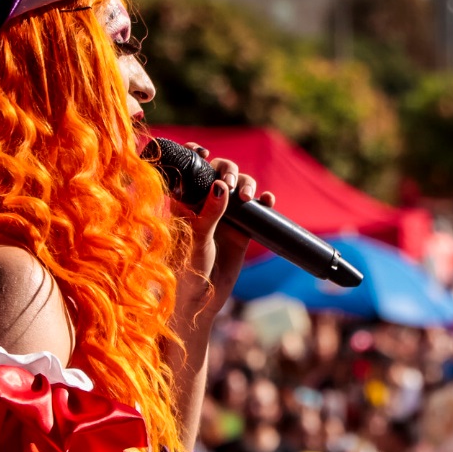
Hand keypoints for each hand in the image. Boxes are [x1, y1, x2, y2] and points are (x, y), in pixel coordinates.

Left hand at [174, 143, 275, 321]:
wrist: (203, 298)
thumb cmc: (188, 269)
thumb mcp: (197, 238)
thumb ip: (209, 212)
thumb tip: (221, 186)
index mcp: (184, 202)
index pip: (190, 171)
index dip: (196, 156)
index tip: (202, 152)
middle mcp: (205, 204)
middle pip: (219, 173)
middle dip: (227, 171)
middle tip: (229, 184)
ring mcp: (226, 215)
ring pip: (240, 186)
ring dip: (247, 183)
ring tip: (249, 197)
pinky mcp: (244, 228)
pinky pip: (257, 208)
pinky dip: (264, 200)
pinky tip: (267, 201)